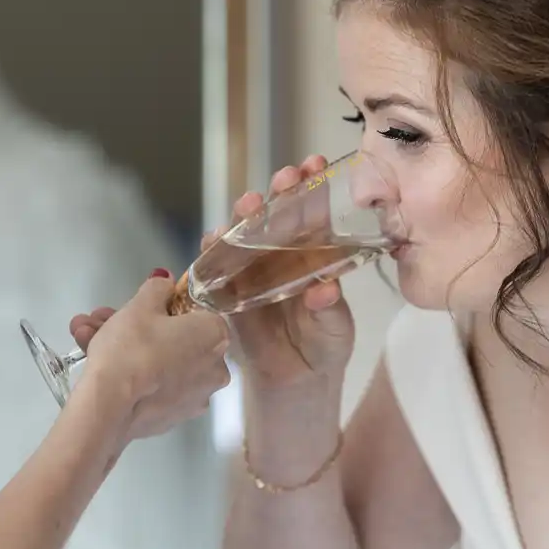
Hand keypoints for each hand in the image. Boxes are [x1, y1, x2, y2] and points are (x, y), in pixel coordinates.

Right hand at [74, 276, 230, 439]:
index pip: (195, 312)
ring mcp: (195, 397)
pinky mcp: (174, 417)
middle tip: (99, 318)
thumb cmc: (133, 346)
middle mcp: (215, 369)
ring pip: (158, 362)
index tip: (137, 307)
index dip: (163, 307)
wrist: (110, 406)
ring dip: (122, 347)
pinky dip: (131, 374)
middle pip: (173, 339)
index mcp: (216, 336)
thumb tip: (165, 281)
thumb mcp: (140, 306)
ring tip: (83, 334)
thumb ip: (156, 289)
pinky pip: (153, 386)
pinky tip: (93, 361)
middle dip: (131, 326)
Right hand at [215, 155, 356, 388]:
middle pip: (277, 213)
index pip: (312, 210)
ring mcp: (254, 270)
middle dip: (279, 190)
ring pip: (246, 233)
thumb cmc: (324, 346)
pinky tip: (215, 237)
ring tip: (250, 204)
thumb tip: (324, 289)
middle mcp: (282, 254)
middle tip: (285, 177)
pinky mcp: (230, 291)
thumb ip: (329, 308)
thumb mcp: (335, 328)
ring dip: (245, 215)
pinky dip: (213, 250)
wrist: (296, 383)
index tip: (315, 165)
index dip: (312, 185)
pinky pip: (218, 266)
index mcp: (314, 253)